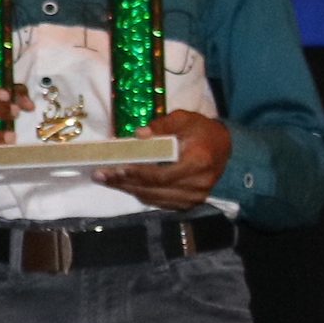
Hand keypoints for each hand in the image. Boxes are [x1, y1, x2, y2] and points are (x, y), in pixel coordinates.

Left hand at [95, 109, 230, 208]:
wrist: (224, 148)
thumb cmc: (201, 131)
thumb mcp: (184, 119)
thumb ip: (161, 125)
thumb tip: (137, 134)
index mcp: (198, 162)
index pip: (162, 174)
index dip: (137, 173)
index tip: (115, 168)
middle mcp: (197, 184)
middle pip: (154, 189)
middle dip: (124, 183)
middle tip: (100, 175)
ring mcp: (194, 197)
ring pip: (154, 198)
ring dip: (128, 190)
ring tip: (106, 180)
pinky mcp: (189, 203)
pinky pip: (160, 202)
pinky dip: (141, 194)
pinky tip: (125, 185)